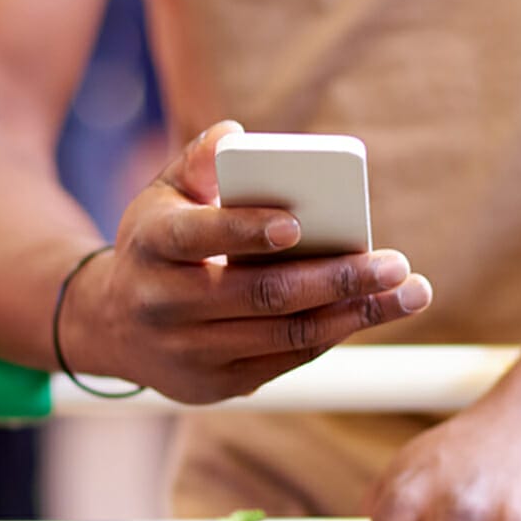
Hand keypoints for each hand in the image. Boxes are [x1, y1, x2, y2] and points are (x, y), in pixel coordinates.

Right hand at [60, 122, 431, 402]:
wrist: (111, 326)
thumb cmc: (156, 247)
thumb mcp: (161, 198)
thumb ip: (197, 163)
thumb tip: (237, 134)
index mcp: (151, 246)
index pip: (198, 237)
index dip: (245, 231)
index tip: (297, 223)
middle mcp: (165, 305)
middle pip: (263, 294)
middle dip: (338, 278)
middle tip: (396, 263)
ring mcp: (191, 352)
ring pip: (286, 334)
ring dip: (356, 314)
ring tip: (409, 293)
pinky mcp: (215, 385)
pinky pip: (287, 359)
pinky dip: (334, 333)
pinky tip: (372, 312)